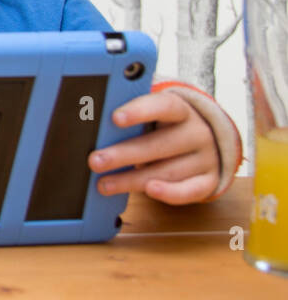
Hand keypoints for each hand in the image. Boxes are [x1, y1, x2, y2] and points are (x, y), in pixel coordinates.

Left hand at [89, 91, 220, 204]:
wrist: (206, 143)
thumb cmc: (165, 129)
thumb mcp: (153, 118)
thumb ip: (130, 120)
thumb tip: (90, 125)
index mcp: (180, 110)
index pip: (164, 106)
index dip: (140, 111)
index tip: (115, 118)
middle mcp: (197, 132)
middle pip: (159, 144)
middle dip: (123, 154)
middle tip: (94, 161)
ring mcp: (205, 157)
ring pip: (168, 170)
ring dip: (133, 179)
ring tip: (104, 184)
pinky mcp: (209, 180)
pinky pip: (191, 190)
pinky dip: (170, 193)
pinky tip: (149, 191)